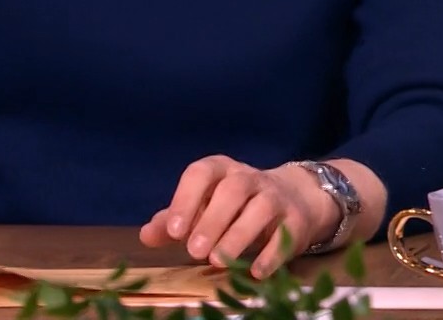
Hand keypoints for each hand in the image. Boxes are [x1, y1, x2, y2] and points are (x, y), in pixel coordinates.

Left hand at [140, 156, 336, 277]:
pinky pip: (284, 235)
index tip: (174, 230)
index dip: (186, 199)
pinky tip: (255, 271)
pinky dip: (271, 254)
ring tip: (217, 260)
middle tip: (194, 251)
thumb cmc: (235, 205)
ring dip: (238, 235)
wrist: (294, 198)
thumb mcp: (204, 206)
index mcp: (221, 170)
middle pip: (233, 190)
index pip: (201, 173)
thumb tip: (146, 235)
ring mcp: (276, 196)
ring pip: (260, 208)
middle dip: (212, 220)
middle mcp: (250, 178)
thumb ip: (173, 221)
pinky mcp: (296, 220)